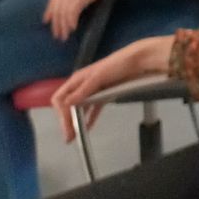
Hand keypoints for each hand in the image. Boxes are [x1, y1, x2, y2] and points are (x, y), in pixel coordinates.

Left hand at [43, 0, 109, 41]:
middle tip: (58, 35)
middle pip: (56, 10)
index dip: (49, 12)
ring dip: (63, 26)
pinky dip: (71, 22)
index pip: (53, 1)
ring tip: (65, 36)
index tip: (47, 21)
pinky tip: (73, 28)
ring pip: (62, 14)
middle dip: (56, 24)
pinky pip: (72, 13)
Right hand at [51, 35, 173, 141]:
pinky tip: (88, 128)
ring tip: (75, 137)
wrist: (138, 60)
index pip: (60, 99)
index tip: (67, 126)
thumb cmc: (116, 66)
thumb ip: (83, 90)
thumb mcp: (98, 77)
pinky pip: (94, 109)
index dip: (61, 113)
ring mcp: (93, 91)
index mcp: (76, 80)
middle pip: (68, 106)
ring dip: (77, 122)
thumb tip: (66, 104)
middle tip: (69, 137)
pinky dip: (90, 118)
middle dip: (67, 121)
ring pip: (80, 109)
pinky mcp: (105, 94)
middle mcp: (82, 86)